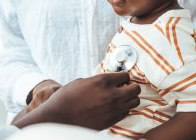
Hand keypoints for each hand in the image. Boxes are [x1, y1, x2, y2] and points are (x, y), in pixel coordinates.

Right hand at [13, 72, 139, 130]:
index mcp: (103, 81)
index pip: (126, 76)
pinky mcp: (112, 120)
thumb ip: (98, 81)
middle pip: (135, 89)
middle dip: (131, 87)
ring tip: (121, 97)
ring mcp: (114, 109)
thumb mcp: (81, 82)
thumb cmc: (66, 99)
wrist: (60, 118)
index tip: (120, 79)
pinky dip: (123, 109)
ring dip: (130, 98)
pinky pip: (126, 112)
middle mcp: (112, 94)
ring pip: (135, 101)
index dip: (123, 77)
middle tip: (124, 87)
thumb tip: (107, 82)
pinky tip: (114, 107)